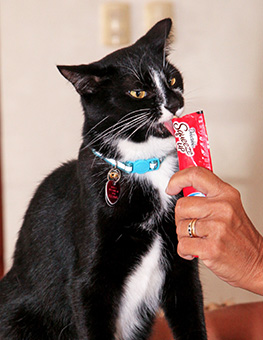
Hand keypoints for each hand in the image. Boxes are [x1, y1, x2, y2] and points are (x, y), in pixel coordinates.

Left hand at [166, 167, 262, 294]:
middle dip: (181, 218)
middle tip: (193, 226)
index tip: (171, 187)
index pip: (196, 175)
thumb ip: (208, 196)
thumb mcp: (229, 207)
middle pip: (181, 205)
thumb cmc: (239, 236)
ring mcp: (217, 228)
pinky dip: (185, 251)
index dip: (178, 179)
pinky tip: (197, 251)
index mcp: (226, 194)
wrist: (256, 262)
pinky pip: (182, 245)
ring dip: (184, 236)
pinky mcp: (211, 248)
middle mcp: (222, 208)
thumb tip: (182, 186)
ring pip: (180, 227)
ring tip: (200, 239)